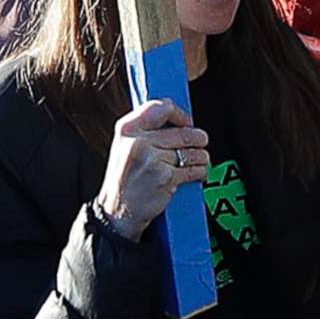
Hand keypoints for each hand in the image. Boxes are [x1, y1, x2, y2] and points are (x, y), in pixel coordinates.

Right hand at [93, 99, 207, 241]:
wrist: (117, 211)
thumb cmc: (123, 179)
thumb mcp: (123, 145)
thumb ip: (144, 129)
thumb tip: (175, 119)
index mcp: (127, 129)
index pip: (161, 107)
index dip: (179, 114)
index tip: (186, 121)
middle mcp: (139, 142)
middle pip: (183, 131)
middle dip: (198, 138)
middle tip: (200, 141)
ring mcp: (153, 160)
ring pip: (192, 151)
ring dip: (202, 156)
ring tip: (200, 159)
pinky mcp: (166, 177)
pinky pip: (194, 170)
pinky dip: (201, 171)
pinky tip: (198, 172)